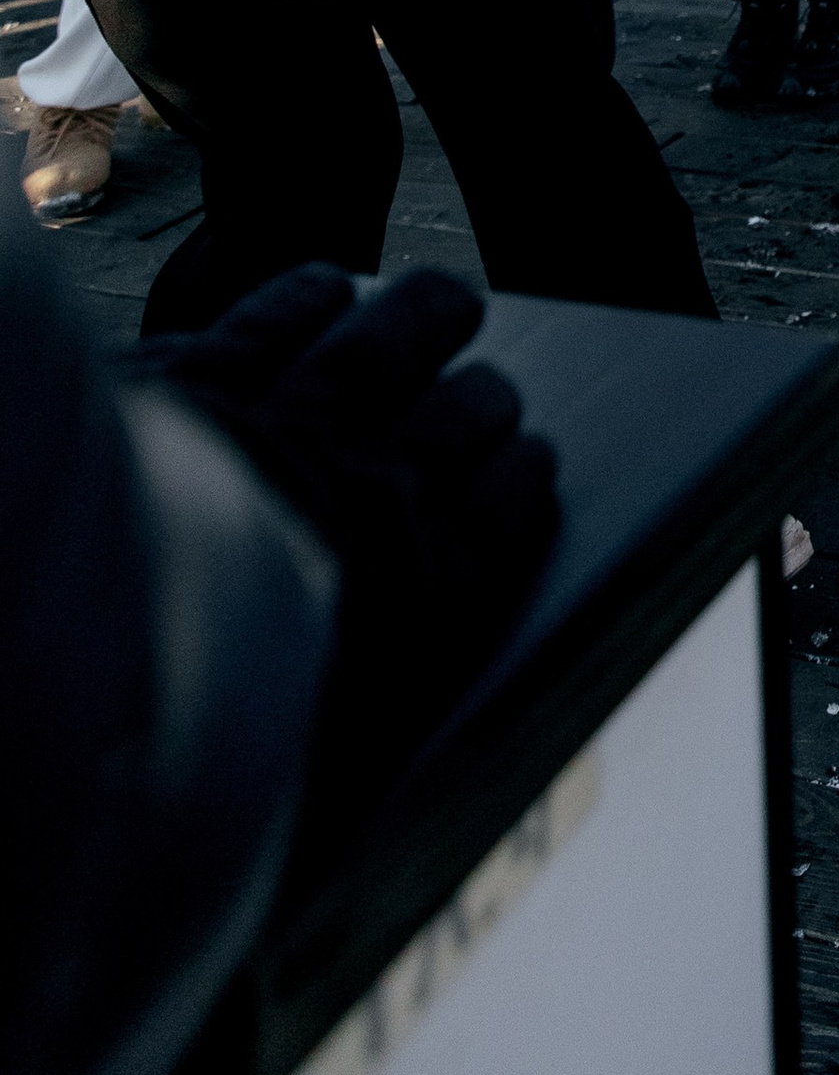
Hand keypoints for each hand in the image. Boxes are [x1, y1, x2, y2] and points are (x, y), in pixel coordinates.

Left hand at [128, 263, 558, 788]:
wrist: (69, 684)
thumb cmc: (194, 766)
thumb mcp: (313, 787)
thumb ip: (364, 745)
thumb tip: (374, 785)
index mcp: (416, 597)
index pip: (503, 515)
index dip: (522, 481)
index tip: (533, 463)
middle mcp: (369, 497)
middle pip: (459, 423)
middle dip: (485, 402)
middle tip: (494, 391)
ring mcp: (286, 428)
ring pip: (382, 347)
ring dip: (426, 317)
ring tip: (450, 303)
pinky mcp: (196, 383)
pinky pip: (274, 319)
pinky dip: (309, 298)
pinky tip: (328, 288)